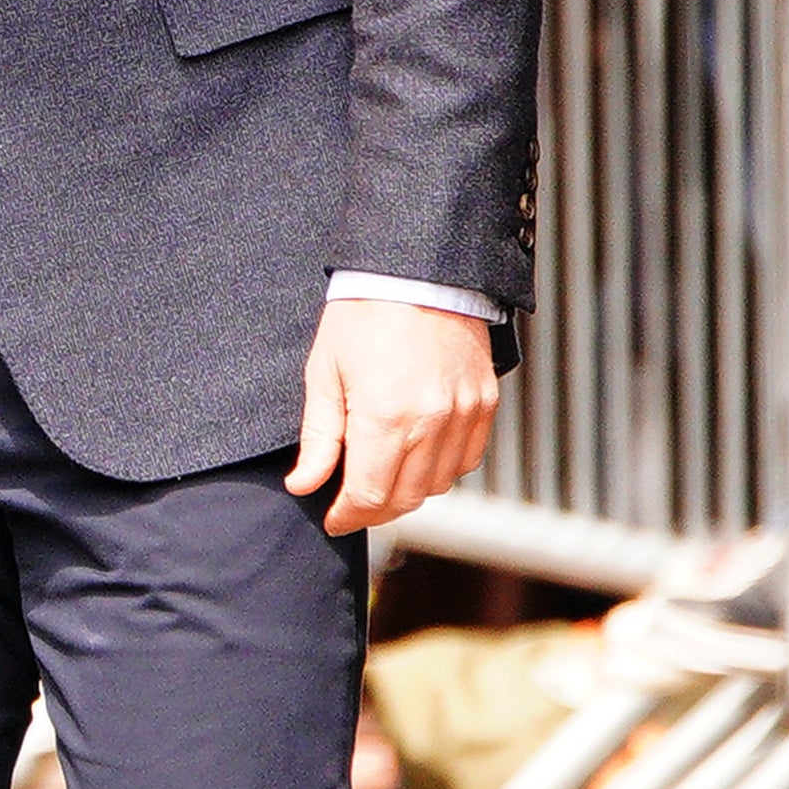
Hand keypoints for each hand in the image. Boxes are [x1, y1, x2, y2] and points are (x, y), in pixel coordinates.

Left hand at [287, 295, 498, 536]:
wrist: (417, 271)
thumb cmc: (362, 316)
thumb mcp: (324, 374)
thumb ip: (318, 439)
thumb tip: (304, 486)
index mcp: (385, 417)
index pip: (370, 497)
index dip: (347, 515)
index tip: (333, 517)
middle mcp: (431, 422)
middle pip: (405, 498)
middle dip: (374, 509)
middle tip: (351, 501)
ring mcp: (463, 413)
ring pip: (438, 484)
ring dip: (407, 490)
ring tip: (382, 474)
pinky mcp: (484, 402)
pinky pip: (467, 459)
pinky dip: (442, 468)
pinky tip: (418, 453)